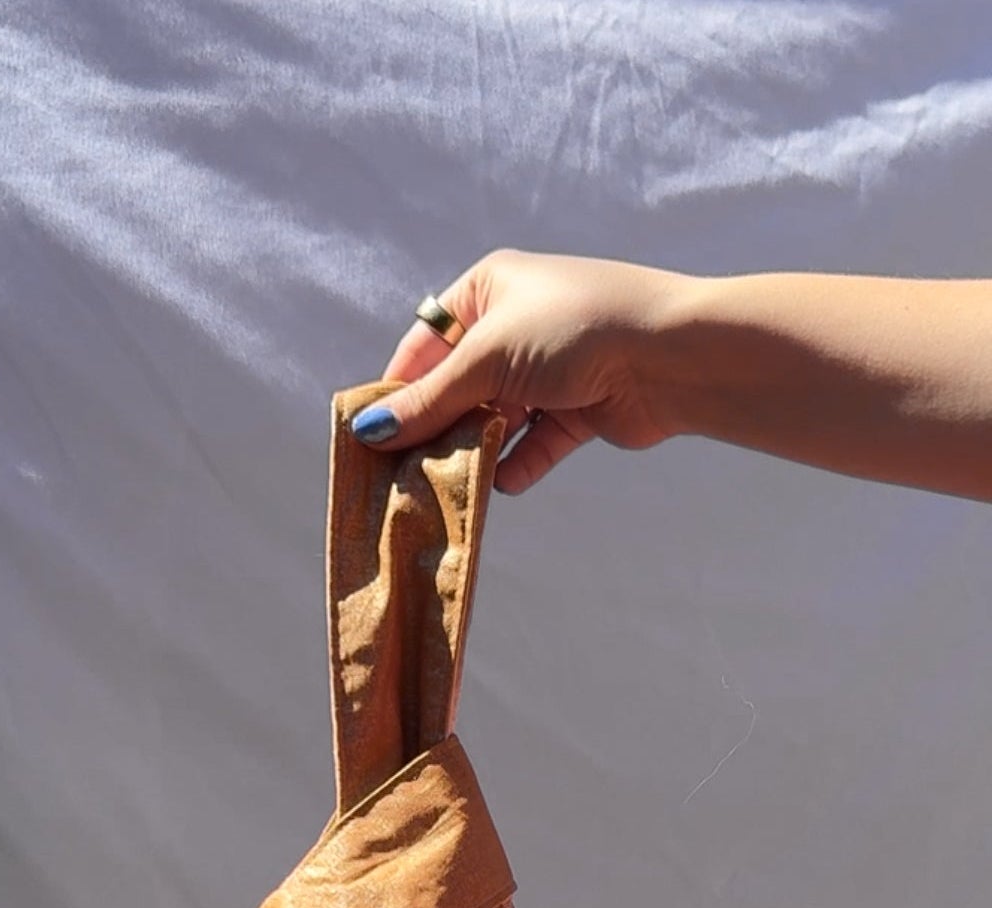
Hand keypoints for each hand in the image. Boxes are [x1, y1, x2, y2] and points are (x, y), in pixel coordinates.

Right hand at [358, 248, 692, 493]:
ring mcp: (548, 370)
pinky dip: (517, 464)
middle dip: (436, 427)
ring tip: (445, 486)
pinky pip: (534, 444)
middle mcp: (516, 326)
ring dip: (473, 450)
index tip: (372, 434)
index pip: (426, 343)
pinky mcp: (576, 410)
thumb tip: (369, 432)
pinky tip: (501, 485)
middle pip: (458, 386)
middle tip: (402, 472)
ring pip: (494, 419)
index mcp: (489, 290)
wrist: (669, 355)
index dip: (398, 388)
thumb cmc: (572, 330)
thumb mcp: (487, 358)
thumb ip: (430, 401)